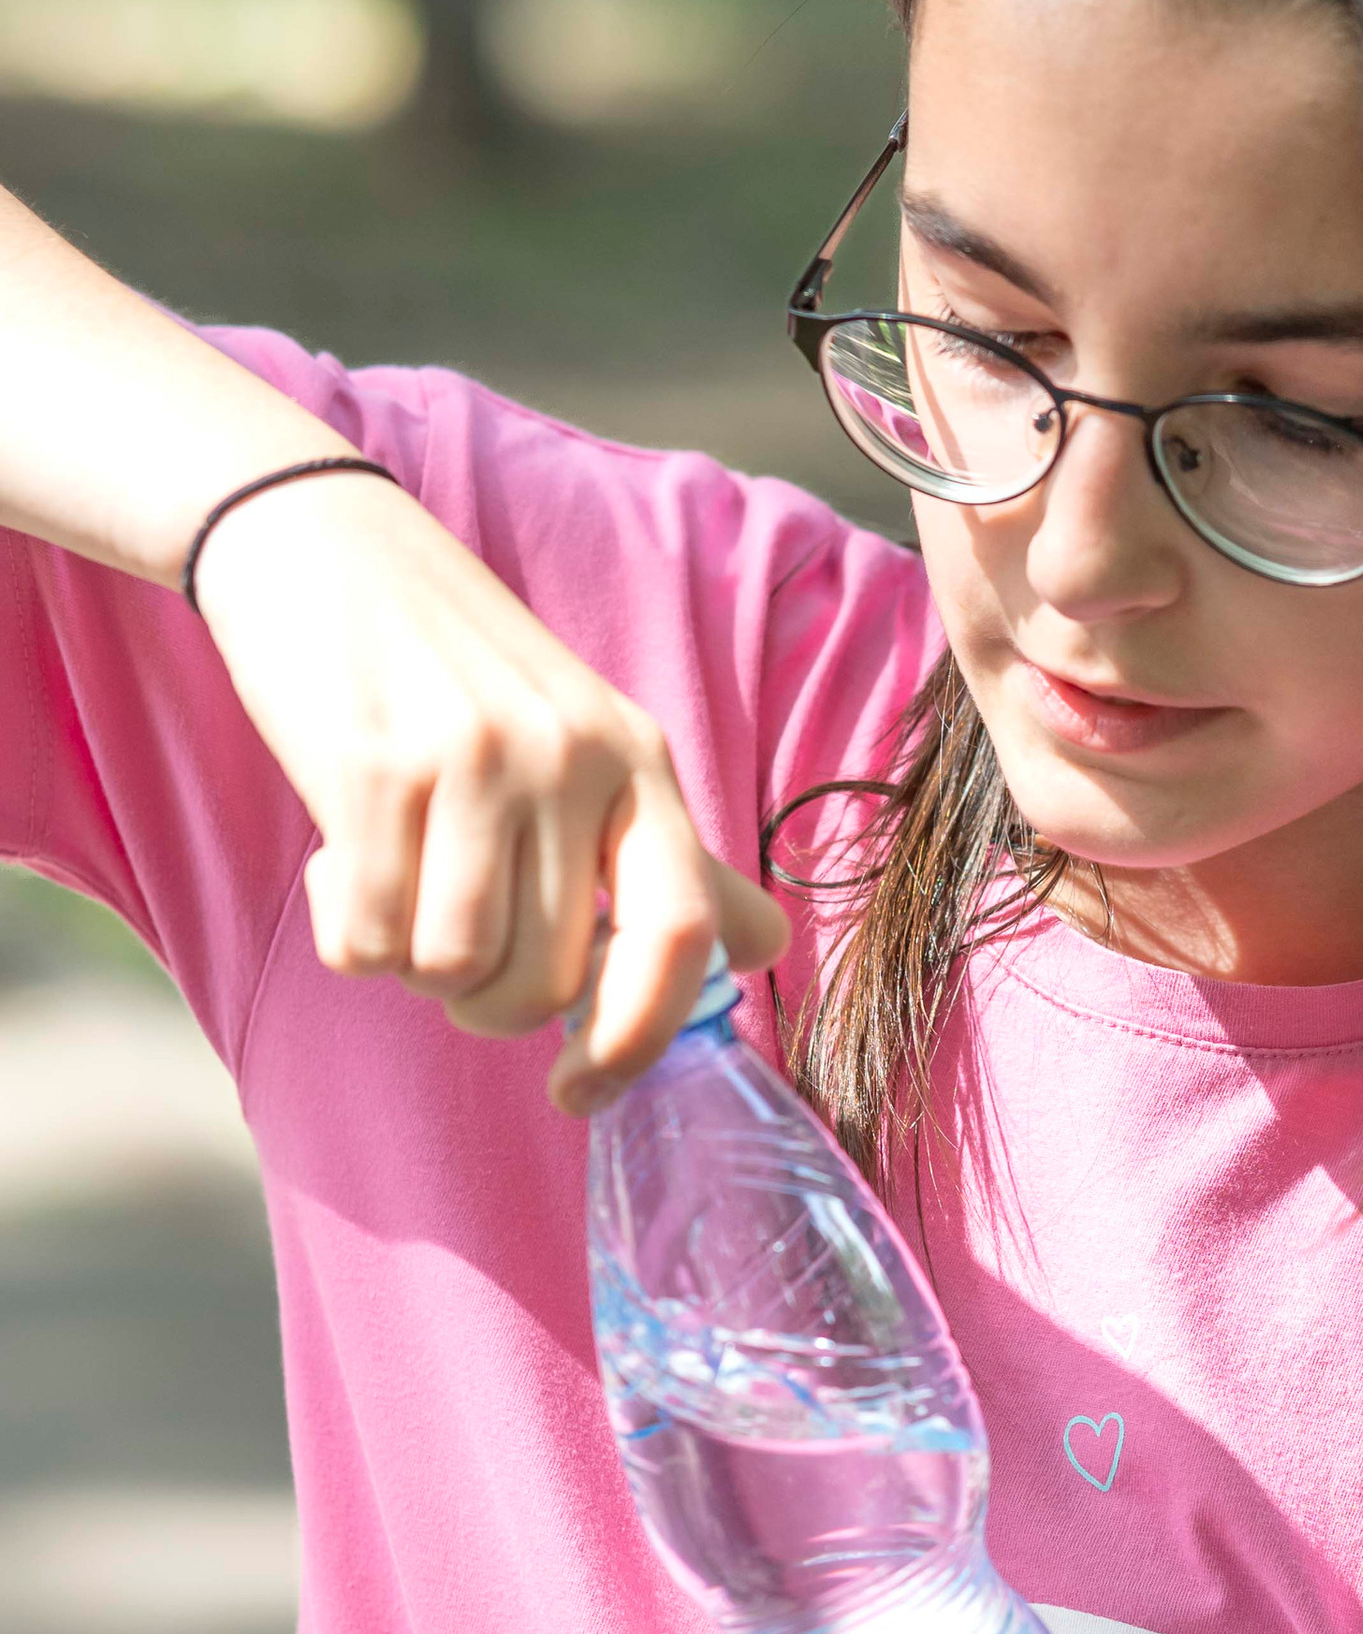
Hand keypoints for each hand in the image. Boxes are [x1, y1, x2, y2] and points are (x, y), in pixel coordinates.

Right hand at [191, 472, 785, 1108]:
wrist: (323, 544)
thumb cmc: (460, 669)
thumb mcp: (588, 742)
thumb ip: (670, 857)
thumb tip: (767, 951)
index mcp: (640, 761)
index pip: (684, 935)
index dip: (639, 1039)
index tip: (579, 1090)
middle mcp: (572, 757)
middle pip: (544, 981)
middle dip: (483, 1000)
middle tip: (448, 936)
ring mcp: (475, 758)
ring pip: (452, 969)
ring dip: (410, 963)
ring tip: (395, 883)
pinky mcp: (372, 765)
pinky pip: (366, 937)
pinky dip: (347, 932)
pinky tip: (340, 864)